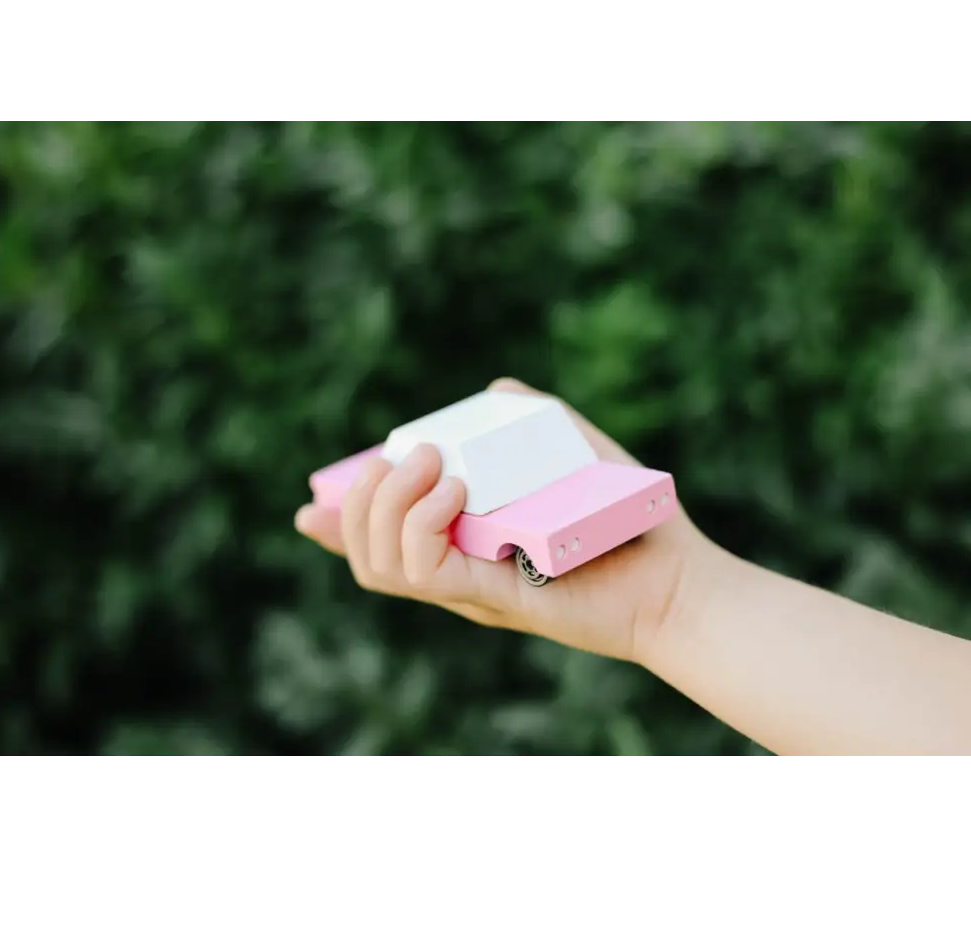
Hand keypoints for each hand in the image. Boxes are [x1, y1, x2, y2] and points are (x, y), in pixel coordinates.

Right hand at [295, 378, 713, 664]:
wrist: (676, 574)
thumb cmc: (629, 518)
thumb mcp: (576, 452)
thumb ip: (533, 420)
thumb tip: (494, 390)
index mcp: (464, 547)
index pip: (381, 547)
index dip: (340, 527)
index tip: (311, 506)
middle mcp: (458, 574)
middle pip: (366, 553)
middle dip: (362, 498)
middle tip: (412, 455)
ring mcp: (470, 589)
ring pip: (380, 564)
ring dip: (386, 504)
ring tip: (433, 464)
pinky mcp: (492, 597)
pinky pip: (424, 570)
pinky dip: (422, 523)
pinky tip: (453, 488)